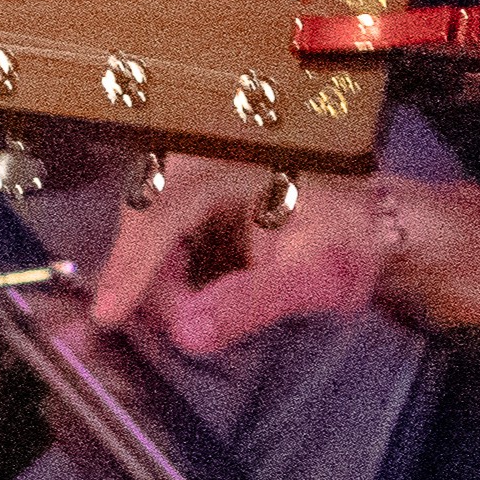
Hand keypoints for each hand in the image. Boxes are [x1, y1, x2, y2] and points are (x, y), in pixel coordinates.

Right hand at [92, 165, 395, 360]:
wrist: (371, 224)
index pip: (162, 208)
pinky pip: (161, 225)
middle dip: (153, 278)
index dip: (131, 265)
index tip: (108, 314)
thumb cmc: (348, 243)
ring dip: (162, 276)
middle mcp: (209, 146)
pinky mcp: (195, 182)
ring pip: (148, 223)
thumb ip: (250, 304)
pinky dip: (168, 266)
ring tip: (207, 308)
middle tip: (187, 324)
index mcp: (237, 154)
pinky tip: (197, 291)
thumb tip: (188, 333)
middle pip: (146, 215)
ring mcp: (199, 161)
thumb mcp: (311, 278)